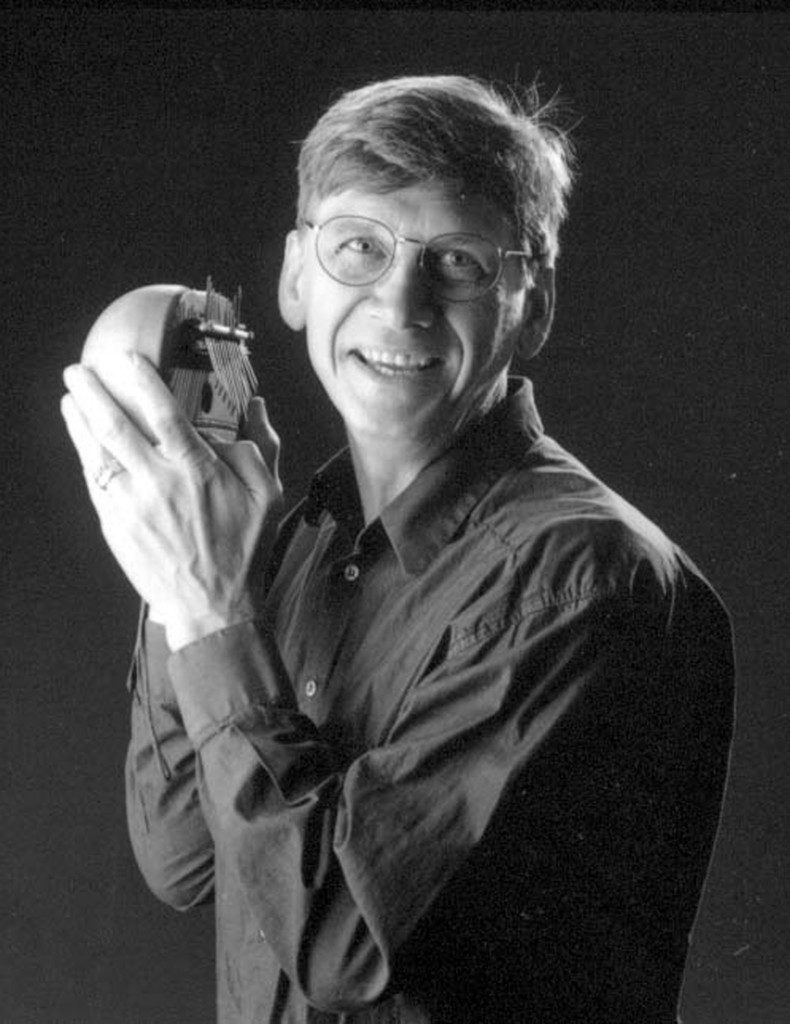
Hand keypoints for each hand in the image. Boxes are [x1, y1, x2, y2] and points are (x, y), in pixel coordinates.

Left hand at [61, 351, 282, 649]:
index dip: (142, 381)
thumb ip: (261, 446)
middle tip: (78, 372)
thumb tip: (256, 407)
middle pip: (115, 427)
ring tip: (69, 400)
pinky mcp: (116, 526)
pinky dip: (85, 458)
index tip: (127, 360)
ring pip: (96, 453)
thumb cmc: (242, 551)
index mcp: (195, 470)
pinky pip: (94, 483)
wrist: (213, 607)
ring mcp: (131, 505)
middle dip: (92, 394)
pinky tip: (81, 442)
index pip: (163, 413)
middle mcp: (157, 483)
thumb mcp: (268, 496)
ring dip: (78, 422)